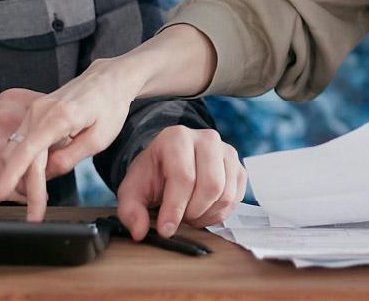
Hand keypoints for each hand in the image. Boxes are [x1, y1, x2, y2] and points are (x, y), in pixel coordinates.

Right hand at [0, 58, 141, 219]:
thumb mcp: (99, 138)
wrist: (108, 80)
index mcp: (60, 116)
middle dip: (27, 187)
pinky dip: (29, 161)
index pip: (29, 150)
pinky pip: (25, 142)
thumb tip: (47, 173)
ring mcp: (35, 109)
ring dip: (26, 175)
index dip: (12, 175)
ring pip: (20, 150)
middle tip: (36, 213)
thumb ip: (71, 157)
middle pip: (24, 155)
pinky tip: (44, 171)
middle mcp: (41, 110)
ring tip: (42, 194)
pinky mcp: (34, 112)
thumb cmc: (109, 107)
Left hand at [116, 125, 245, 240]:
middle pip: (211, 186)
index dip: (175, 208)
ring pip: (226, 194)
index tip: (166, 230)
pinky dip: (220, 213)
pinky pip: (236, 198)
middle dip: (194, 212)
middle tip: (180, 219)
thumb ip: (130, 210)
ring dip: (207, 215)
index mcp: (177, 137)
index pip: (183, 177)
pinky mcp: (238, 167)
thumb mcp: (133, 190)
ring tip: (190, 214)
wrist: (170, 164)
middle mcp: (206, 138)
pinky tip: (204, 210)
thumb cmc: (152, 176)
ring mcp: (226, 151)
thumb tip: (139, 231)